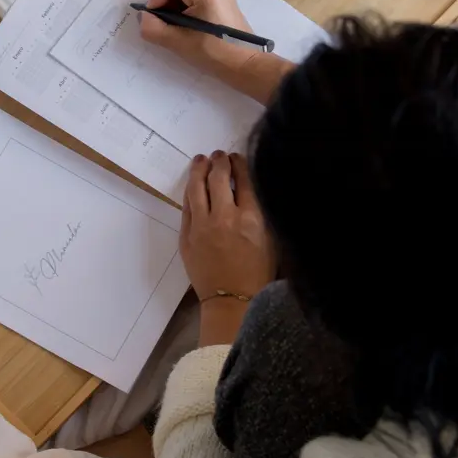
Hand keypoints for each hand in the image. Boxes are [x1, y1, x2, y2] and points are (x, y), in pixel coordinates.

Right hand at [139, 0, 294, 104]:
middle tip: (169, 26)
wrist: (244, 64)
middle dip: (168, 3)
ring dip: (178, 7)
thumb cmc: (213, 53)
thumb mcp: (178, 42)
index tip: (159, 18)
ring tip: (181, 28)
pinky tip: (192, 26)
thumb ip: (153, 28)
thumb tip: (145, 17)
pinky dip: (189, 8)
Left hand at [180, 151, 274, 345]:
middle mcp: (224, 217)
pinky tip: (194, 184)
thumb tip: (251, 188)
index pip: (244, 180)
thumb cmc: (258, 274)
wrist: (232, 302)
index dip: (239, 163)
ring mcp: (201, 227)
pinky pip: (186, 206)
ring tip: (201, 160)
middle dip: (219, 162)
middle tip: (219, 155)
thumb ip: (262, 212)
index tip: (237, 157)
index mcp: (251, 218)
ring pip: (196, 188)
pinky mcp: (186, 237)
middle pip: (218, 178)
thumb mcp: (271, 240)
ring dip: (199, 170)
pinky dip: (191, 192)